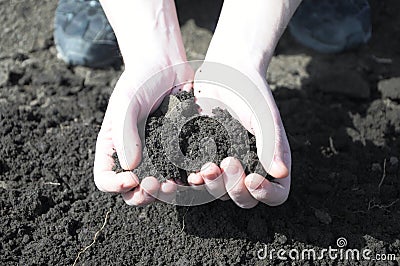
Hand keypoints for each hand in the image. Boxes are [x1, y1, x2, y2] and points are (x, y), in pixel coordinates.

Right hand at [94, 59, 192, 205]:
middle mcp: (136, 157)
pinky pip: (185, 173)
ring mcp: (159, 157)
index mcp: (115, 149)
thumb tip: (131, 168)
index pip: (105, 179)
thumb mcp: (126, 103)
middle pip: (134, 191)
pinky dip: (191, 178)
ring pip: (161, 188)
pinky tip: (198, 173)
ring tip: (177, 184)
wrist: (167, 66)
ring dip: (169, 193)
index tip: (130, 178)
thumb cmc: (139, 80)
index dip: (114, 186)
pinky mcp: (181, 152)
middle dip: (144, 195)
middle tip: (155, 185)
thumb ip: (125, 133)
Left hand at [188, 61, 290, 208]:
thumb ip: (271, 143)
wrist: (225, 71)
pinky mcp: (203, 157)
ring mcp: (224, 165)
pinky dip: (194, 181)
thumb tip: (281, 173)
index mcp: (270, 161)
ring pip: (220, 193)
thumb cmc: (251, 91)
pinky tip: (190, 174)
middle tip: (228, 163)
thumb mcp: (264, 115)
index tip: (253, 179)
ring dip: (213, 187)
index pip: (276, 194)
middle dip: (235, 188)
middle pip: (245, 198)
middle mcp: (248, 168)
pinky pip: (199, 179)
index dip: (266, 195)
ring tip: (206, 169)